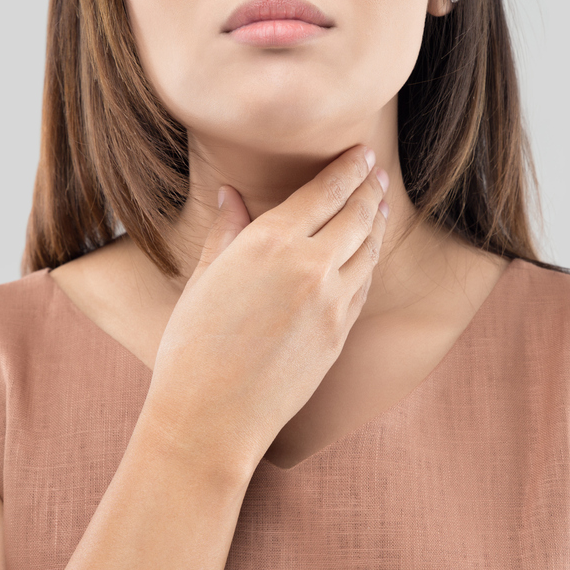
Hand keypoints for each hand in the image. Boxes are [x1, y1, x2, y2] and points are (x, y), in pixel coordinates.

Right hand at [140, 143, 389, 470]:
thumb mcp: (202, 281)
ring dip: (376, 224)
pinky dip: (368, 263)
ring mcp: (331, 304)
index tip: (362, 152)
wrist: (211, 417)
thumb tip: (231, 195)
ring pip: (367, 252)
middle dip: (369, 189)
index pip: (324, 192)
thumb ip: (226, 232)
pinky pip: (362, 288)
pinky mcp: (339, 336)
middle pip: (357, 216)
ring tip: (378, 206)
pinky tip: (365, 256)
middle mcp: (309, 268)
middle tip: (376, 172)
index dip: (349, 168)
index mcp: (269, 244)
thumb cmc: (191, 348)